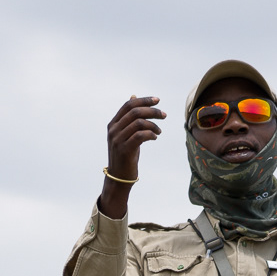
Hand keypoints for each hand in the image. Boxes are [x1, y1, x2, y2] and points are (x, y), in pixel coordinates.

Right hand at [98, 95, 163, 216]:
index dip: (144, 101)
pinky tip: (155, 137)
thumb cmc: (125, 155)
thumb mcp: (126, 133)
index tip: (157, 100)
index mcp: (113, 124)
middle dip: (152, 111)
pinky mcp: (124, 150)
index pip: (128, 105)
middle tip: (164, 115)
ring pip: (138, 122)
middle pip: (135, 112)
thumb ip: (129, 118)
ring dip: (153, 124)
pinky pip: (140, 136)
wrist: (119, 178)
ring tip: (159, 130)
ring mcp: (117, 140)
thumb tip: (133, 97)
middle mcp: (113, 130)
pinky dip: (151, 134)